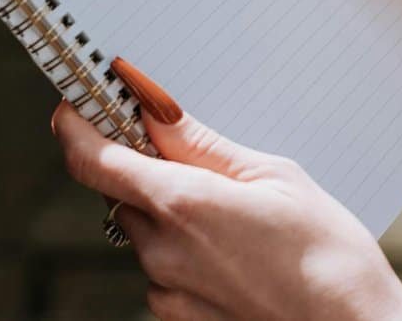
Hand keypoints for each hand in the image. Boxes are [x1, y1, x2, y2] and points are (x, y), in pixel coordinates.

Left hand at [51, 59, 401, 320]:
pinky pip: (162, 268)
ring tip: (236, 218)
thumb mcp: (272, 176)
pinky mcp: (177, 318)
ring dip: (171, 212)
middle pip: (120, 190)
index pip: (91, 158)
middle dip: (146, 168)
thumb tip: (151, 110)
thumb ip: (200, 143)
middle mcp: (161, 250)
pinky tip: (236, 253)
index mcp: (181, 203)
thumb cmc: (327, 253)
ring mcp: (167, 289)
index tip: (78, 103)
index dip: (75, 124)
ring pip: (144, 230)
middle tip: (197, 159)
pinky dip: (184, 251)